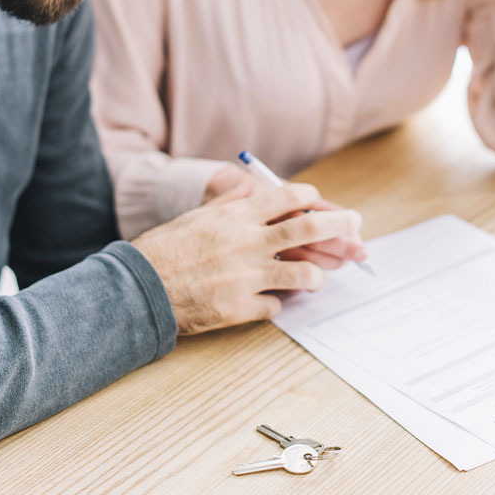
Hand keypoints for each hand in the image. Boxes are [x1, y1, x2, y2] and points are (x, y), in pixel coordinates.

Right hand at [132, 183, 362, 333]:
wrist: (139, 289)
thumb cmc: (164, 249)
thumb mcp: (195, 215)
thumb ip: (227, 203)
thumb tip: (246, 186)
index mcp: (236, 216)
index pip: (288, 198)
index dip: (312, 200)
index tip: (320, 204)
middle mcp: (246, 243)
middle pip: (307, 231)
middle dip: (339, 227)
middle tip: (356, 227)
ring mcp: (245, 277)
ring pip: (302, 275)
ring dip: (316, 276)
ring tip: (319, 278)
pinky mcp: (240, 308)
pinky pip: (275, 306)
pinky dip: (276, 303)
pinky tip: (271, 301)